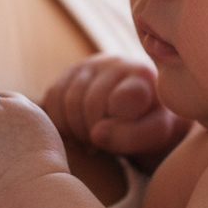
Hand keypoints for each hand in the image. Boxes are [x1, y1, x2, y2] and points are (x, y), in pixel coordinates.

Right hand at [43, 53, 188, 160]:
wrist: (140, 109)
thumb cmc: (149, 122)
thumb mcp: (155, 133)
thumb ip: (133, 136)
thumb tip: (97, 133)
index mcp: (143, 74)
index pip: (124, 99)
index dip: (119, 124)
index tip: (124, 134)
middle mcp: (116, 62)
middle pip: (91, 103)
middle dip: (94, 131)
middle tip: (101, 145)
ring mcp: (91, 64)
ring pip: (68, 100)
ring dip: (76, 129)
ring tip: (90, 139)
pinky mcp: (70, 72)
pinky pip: (52, 97)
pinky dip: (60, 121)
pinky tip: (76, 130)